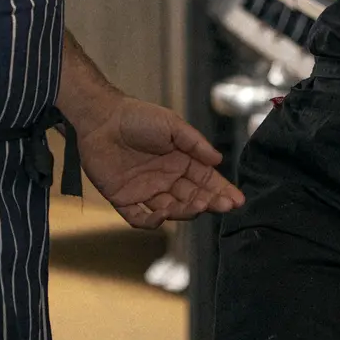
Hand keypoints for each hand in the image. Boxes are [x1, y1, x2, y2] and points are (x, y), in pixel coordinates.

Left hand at [79, 96, 244, 228]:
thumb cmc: (138, 116)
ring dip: (185, 211)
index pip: (206, 181)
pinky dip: (151, 222)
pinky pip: (139, 218)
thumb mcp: (172, 124)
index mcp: (181, 161)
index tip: (237, 201)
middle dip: (210, 203)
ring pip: (171, 210)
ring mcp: (146, 190)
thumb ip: (195, 143)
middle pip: (193, 198)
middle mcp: (166, 178)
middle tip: (221, 206)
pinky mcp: (124, 199)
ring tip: (196, 205)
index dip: (222, 191)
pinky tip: (162, 215)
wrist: (102, 118)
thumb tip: (218, 160)